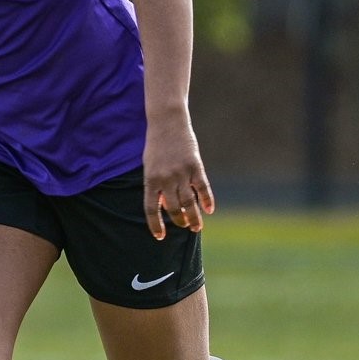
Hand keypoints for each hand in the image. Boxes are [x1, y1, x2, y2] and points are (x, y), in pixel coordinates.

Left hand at [142, 114, 214, 238]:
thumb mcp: (149, 166)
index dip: (155, 225)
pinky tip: (209, 210)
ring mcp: (181, 173)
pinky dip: (207, 200)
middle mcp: (166, 179)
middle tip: (185, 227)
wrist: (167, 123)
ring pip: (189, 202)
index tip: (160, 237)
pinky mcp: (195, 166)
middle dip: (179, 221)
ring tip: (196, 227)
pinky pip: (203, 188)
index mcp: (150, 180)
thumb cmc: (156, 146)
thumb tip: (165, 206)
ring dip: (194, 217)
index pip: (151, 209)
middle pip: (173, 208)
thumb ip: (156, 186)